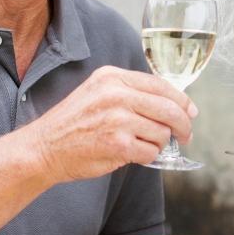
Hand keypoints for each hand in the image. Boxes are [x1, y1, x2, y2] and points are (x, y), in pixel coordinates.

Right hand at [20, 66, 196, 182]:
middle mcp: (116, 94)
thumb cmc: (73, 124)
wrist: (43, 148)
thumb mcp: (97, 92)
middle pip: (169, 108)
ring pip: (162, 132)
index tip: (190, 111)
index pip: (160, 85)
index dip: (181, 100)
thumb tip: (172, 104)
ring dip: (159, 143)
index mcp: (112, 77)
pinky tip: (133, 154)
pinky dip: (147, 157)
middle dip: (183, 125)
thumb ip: (130, 92)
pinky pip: (150, 152)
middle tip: (185, 135)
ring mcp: (117, 119)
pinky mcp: (117, 144)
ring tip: (142, 145)